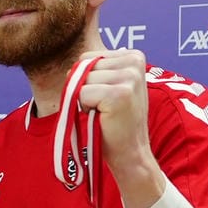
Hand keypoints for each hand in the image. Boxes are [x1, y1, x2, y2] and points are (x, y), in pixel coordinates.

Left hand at [76, 49, 162, 207]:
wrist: (130, 152)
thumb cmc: (116, 121)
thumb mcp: (111, 86)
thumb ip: (97, 69)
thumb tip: (73, 66)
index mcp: (134, 56)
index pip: (87, 57)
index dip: (87, 80)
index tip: (105, 96)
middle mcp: (134, 62)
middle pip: (83, 65)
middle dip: (84, 88)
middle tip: (104, 107)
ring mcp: (129, 77)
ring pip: (80, 80)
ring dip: (84, 99)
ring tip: (104, 111)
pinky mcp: (119, 94)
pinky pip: (81, 94)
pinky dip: (84, 108)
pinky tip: (102, 116)